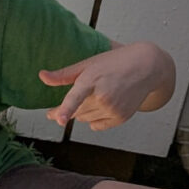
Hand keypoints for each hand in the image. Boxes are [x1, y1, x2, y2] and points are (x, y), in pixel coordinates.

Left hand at [40, 42, 171, 129]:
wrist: (147, 67)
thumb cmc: (114, 63)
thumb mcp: (88, 64)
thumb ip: (64, 74)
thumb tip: (41, 76)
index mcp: (92, 79)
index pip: (76, 97)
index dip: (66, 109)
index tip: (58, 119)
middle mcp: (103, 96)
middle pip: (74, 112)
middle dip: (66, 110)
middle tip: (63, 105)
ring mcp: (113, 109)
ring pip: (84, 119)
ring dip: (82, 112)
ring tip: (94, 96)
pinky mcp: (120, 118)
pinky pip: (96, 126)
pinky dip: (94, 119)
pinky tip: (103, 105)